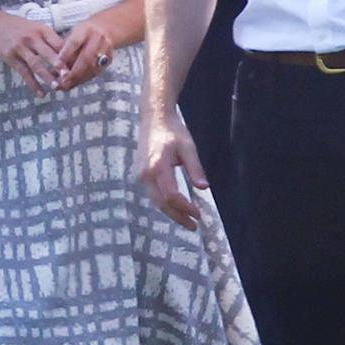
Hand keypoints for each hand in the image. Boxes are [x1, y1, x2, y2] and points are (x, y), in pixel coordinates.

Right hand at [0, 12, 64, 95]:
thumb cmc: (20, 28)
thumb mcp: (36, 28)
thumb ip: (50, 40)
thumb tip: (69, 55)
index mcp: (42, 30)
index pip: (58, 43)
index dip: (68, 55)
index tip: (78, 66)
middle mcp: (32, 38)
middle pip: (48, 53)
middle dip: (59, 66)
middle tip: (69, 77)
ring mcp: (21, 48)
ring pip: (36, 64)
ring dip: (47, 76)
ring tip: (56, 87)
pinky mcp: (11, 58)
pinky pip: (24, 73)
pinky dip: (33, 84)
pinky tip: (41, 93)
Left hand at [54, 19, 113, 90]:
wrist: (103, 30)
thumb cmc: (81, 34)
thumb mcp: (71, 35)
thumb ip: (64, 49)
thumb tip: (55, 68)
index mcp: (86, 29)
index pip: (75, 42)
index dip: (65, 54)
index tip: (56, 66)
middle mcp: (99, 37)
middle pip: (86, 57)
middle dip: (73, 72)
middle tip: (61, 82)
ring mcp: (106, 49)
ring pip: (91, 67)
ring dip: (78, 79)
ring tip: (65, 85)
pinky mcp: (109, 59)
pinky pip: (96, 72)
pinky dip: (84, 79)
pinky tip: (74, 83)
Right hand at [137, 112, 207, 229]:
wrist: (154, 118)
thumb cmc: (172, 131)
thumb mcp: (188, 147)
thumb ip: (194, 168)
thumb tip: (203, 188)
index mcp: (158, 166)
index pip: (171, 195)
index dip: (185, 208)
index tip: (198, 214)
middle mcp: (146, 174)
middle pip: (162, 203)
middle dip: (178, 216)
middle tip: (194, 226)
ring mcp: (141, 175)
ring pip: (156, 200)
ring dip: (171, 212)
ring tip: (187, 221)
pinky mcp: (141, 174)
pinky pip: (153, 194)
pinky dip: (165, 203)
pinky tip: (176, 208)